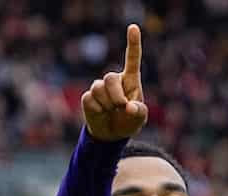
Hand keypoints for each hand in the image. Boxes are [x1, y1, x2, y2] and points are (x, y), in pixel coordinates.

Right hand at [81, 23, 148, 141]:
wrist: (111, 134)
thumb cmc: (129, 121)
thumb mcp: (139, 118)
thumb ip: (138, 111)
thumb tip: (128, 107)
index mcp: (131, 80)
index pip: (132, 58)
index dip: (133, 43)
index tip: (133, 27)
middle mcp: (114, 80)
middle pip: (110, 78)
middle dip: (116, 96)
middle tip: (121, 107)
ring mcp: (99, 88)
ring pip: (98, 88)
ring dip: (107, 104)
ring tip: (111, 111)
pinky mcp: (88, 97)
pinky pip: (90, 100)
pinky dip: (97, 110)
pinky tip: (101, 113)